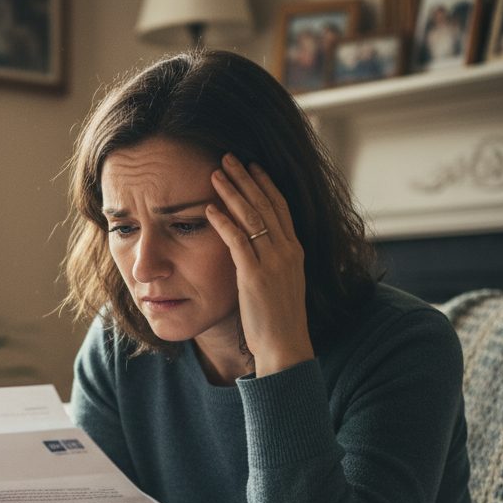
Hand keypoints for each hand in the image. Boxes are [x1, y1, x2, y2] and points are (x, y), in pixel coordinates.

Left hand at [205, 153, 313, 375]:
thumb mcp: (279, 283)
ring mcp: (272, 262)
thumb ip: (270, 261)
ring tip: (215, 173)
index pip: (280, 207)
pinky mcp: (255, 276)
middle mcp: (286, 251)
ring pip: (252, 217)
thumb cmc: (277, 320)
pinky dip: (223, 222)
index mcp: (293, 250)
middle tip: (229, 157)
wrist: (285, 345)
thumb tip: (257, 250)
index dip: (265, 184)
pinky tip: (209, 209)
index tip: (251, 165)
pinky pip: (237, 242)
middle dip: (246, 178)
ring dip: (232, 193)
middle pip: (265, 204)